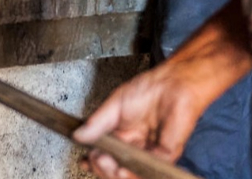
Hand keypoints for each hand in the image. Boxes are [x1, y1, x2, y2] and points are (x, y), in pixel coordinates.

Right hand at [74, 57, 217, 177]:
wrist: (173, 83)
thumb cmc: (149, 88)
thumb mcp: (114, 105)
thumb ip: (97, 122)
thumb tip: (78, 135)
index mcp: (121, 137)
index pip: (104, 157)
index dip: (94, 163)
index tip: (85, 161)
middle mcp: (134, 148)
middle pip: (115, 169)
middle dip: (102, 169)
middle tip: (97, 159)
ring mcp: (149, 153)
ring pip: (131, 174)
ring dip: (115, 174)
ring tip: (107, 164)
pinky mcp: (165, 155)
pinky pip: (149, 171)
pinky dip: (134, 173)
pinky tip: (123, 169)